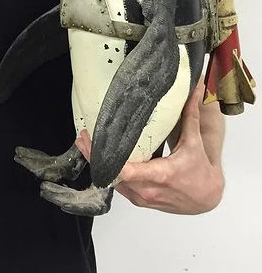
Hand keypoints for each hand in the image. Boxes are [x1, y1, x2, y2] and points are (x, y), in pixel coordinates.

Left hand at [76, 82, 224, 213]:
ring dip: (98, 165)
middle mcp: (147, 190)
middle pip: (113, 176)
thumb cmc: (200, 170)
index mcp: (160, 175)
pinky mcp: (139, 201)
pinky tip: (98, 158)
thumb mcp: (194, 142)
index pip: (127, 171)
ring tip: (84, 144)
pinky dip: (107, 173)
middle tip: (82, 136)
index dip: (108, 160)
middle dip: (95, 156)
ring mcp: (141, 198)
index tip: (93, 142)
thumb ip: (190, 115)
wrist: (206, 198)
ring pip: (112, 183)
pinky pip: (118, 187)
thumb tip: (193, 88)